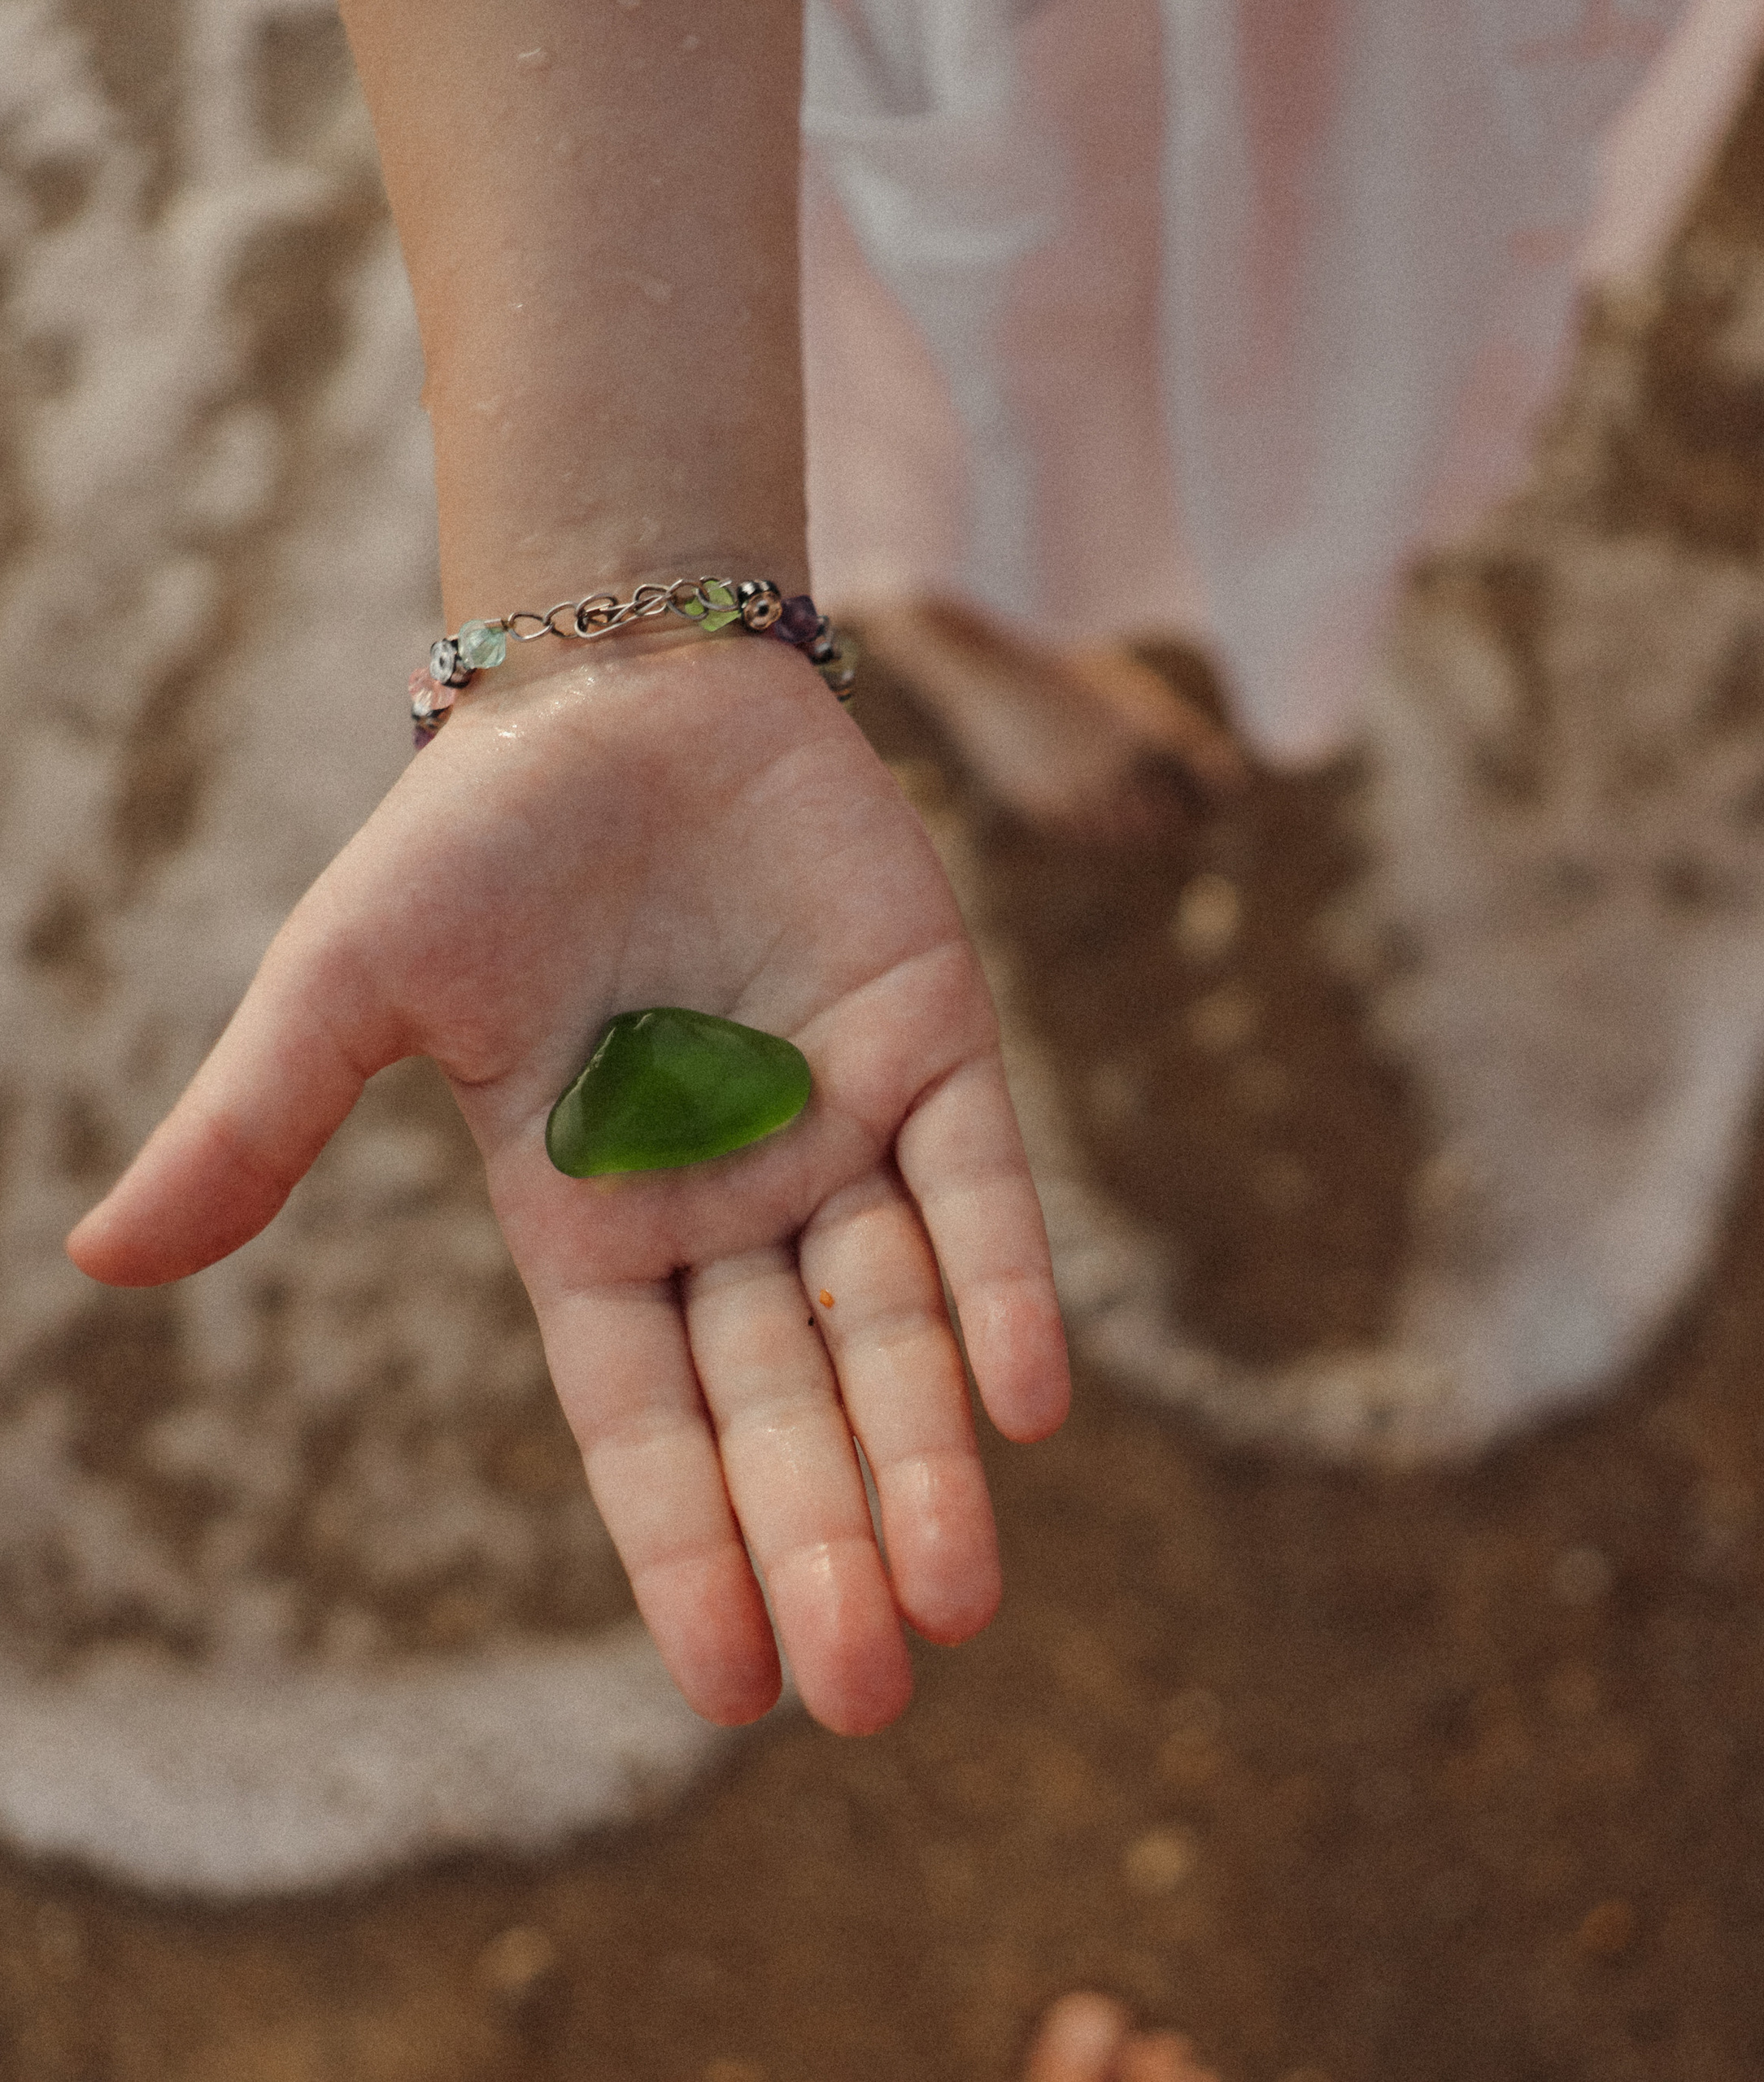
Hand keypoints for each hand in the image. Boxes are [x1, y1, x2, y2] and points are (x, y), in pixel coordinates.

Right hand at [66, 636, 1070, 1733]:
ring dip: (927, 1453)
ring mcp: (838, 1129)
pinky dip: (1006, 1284)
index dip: (688, 1545)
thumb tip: (99, 1265)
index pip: (644, 1421)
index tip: (733, 1685)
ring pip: (893, 1322)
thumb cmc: (476, 839)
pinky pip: (980, 1186)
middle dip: (823, 1538)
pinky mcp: (931, 1045)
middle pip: (783, 1404)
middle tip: (868, 1691)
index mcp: (591, 1223)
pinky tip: (1031, 1401)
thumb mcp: (349, 986)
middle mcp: (725, 1202)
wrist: (619, 689)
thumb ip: (262, 1124)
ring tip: (955, 1598)